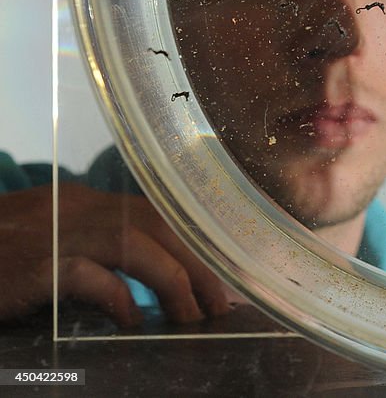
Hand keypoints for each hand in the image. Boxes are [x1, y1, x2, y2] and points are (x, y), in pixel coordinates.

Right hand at [0, 183, 229, 326]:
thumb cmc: (2, 260)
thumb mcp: (56, 246)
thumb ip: (101, 254)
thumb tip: (154, 284)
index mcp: (86, 203)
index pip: (159, 212)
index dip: (196, 244)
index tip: (222, 277)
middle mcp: (77, 209)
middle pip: (159, 224)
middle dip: (199, 264)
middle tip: (220, 304)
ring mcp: (55, 233)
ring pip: (135, 244)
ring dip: (174, 281)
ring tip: (190, 317)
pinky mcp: (34, 265)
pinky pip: (89, 275)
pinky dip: (118, 298)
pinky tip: (132, 323)